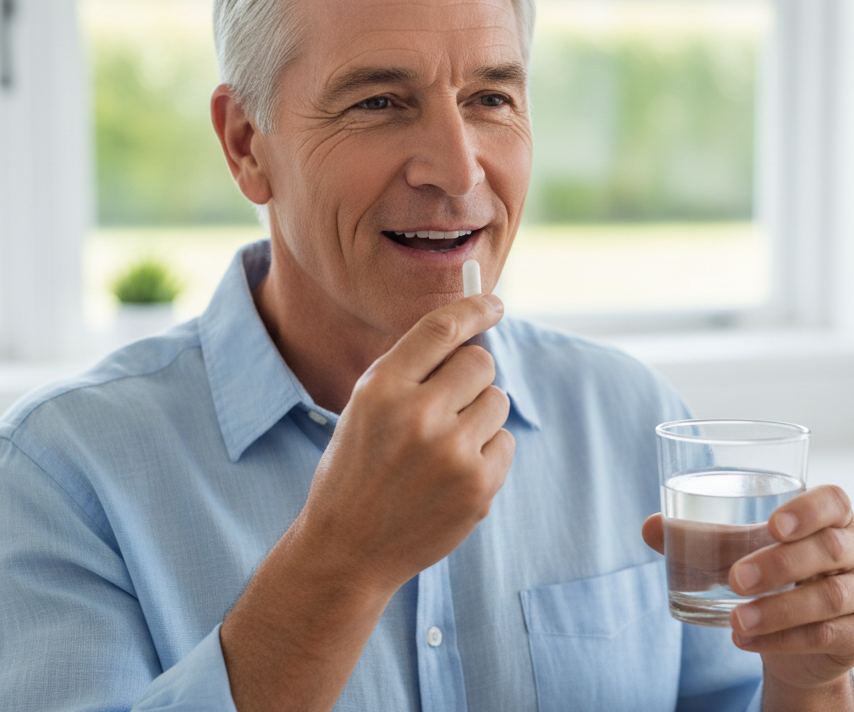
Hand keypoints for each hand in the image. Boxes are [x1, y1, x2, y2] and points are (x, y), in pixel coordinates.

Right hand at [222, 294, 513, 711]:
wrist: (348, 549)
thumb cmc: (357, 469)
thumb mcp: (364, 407)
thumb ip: (410, 368)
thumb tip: (470, 329)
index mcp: (382, 388)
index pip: (442, 328)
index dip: (475, 308)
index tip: (494, 304)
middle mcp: (418, 415)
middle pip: (480, 361)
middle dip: (471, 375)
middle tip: (450, 400)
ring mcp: (452, 453)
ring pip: (498, 401)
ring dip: (480, 416)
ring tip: (444, 445)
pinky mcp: (477, 486)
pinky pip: (504, 442)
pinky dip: (486, 453)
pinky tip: (452, 474)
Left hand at [642, 486, 853, 707]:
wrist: (803, 639)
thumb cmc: (774, 576)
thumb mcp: (742, 552)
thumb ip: (704, 538)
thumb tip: (651, 527)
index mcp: (834, 517)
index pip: (835, 500)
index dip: (808, 509)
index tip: (773, 525)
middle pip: (828, 550)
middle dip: (779, 565)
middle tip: (735, 579)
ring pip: (830, 598)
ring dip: (778, 610)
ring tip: (735, 619)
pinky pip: (828, 634)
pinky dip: (783, 639)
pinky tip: (747, 641)